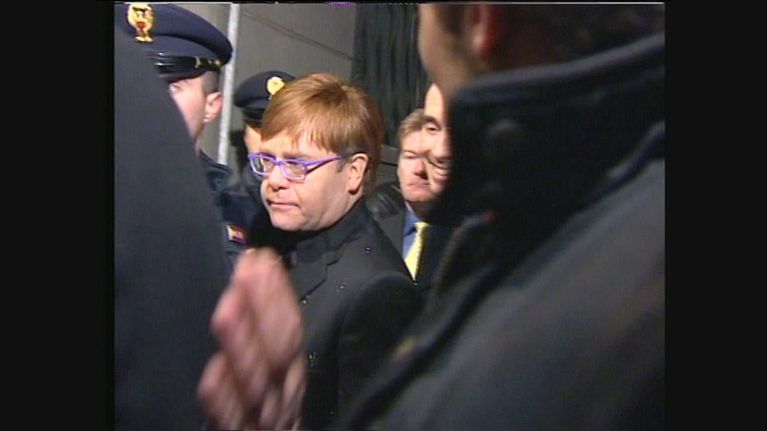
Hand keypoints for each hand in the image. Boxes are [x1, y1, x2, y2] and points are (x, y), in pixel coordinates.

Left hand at [198, 248, 305, 429]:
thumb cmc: (269, 417)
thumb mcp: (276, 379)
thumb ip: (270, 343)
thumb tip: (262, 286)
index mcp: (291, 377)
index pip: (291, 331)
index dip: (279, 296)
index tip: (263, 260)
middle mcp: (283, 397)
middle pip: (280, 351)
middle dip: (266, 307)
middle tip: (249, 270)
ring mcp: (265, 421)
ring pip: (259, 383)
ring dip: (244, 343)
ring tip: (228, 307)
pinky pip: (235, 422)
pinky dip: (225, 399)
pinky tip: (213, 374)